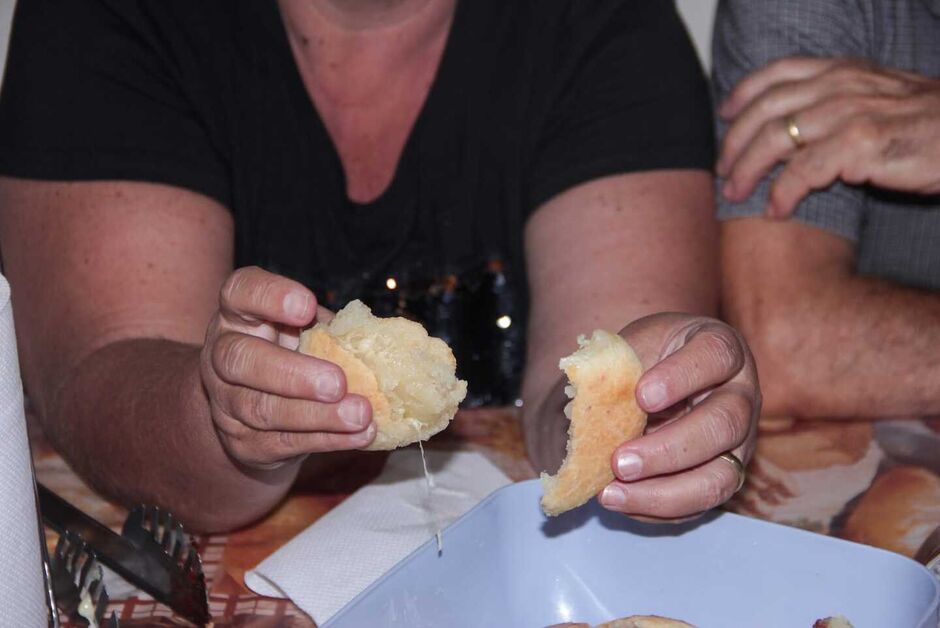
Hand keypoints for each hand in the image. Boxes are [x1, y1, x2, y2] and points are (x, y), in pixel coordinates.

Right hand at [200, 266, 374, 469]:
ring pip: (261, 409)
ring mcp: (226, 403)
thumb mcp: (309, 333)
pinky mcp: (243, 443)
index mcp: (239, 315)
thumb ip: (333, 331)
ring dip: (317, 415)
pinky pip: (282, 443)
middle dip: (292, 373)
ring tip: (360, 414)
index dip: (269, 297)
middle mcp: (223, 355)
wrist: (260, 412)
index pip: (240, 292)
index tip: (306, 307)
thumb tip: (383, 340)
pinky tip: (358, 435)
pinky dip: (326, 439)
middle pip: (240, 360)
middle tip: (337, 383)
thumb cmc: (295, 356)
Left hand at [599, 314, 759, 520]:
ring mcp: (738, 442)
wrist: (646, 383)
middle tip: (619, 461)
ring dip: (664, 493)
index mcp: (719, 348)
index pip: (715, 355)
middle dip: (669, 449)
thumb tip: (579, 403)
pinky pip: (698, 505)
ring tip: (612, 493)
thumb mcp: (625, 349)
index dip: (680, 377)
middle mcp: (740, 395)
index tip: (641, 396)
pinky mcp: (722, 476)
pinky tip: (620, 500)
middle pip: (723, 425)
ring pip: (720, 477)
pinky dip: (657, 509)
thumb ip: (609, 370)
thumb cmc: (639, 360)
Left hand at [718, 57, 939, 216]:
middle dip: (735, 142)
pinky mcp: (859, 144)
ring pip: (775, 138)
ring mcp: (849, 112)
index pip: (779, 71)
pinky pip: (802, 171)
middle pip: (766, 108)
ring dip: (747, 170)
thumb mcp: (879, 100)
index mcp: (844, 70)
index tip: (725, 114)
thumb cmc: (927, 127)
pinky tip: (776, 210)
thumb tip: (791, 131)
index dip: (744, 92)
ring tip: (736, 194)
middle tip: (723, 172)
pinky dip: (781, 193)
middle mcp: (842, 85)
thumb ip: (836, 105)